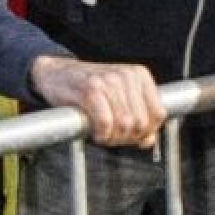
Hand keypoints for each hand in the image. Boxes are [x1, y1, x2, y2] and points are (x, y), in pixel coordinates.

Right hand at [29, 55, 165, 148]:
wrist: (55, 73)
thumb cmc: (87, 88)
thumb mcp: (118, 99)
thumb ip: (137, 118)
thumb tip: (148, 141)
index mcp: (139, 75)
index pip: (159, 113)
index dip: (146, 132)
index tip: (132, 136)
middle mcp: (127, 75)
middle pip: (141, 123)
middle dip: (127, 138)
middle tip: (113, 138)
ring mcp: (108, 81)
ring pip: (125, 125)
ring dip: (113, 138)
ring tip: (103, 135)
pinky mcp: (90, 90)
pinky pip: (105, 123)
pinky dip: (101, 134)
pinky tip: (96, 133)